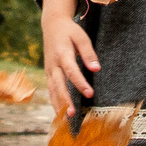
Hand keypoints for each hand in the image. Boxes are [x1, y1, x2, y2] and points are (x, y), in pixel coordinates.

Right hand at [40, 0, 98, 115]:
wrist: (52, 25)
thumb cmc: (70, 31)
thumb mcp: (81, 37)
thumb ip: (89, 53)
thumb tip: (96, 69)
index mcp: (62, 54)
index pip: (72, 71)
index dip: (80, 83)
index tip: (90, 94)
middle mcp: (53, 64)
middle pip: (59, 85)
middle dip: (65, 100)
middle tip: (72, 114)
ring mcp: (49, 70)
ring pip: (52, 90)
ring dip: (58, 105)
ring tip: (66, 119)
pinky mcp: (48, 73)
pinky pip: (50, 89)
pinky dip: (54, 101)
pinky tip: (60, 113)